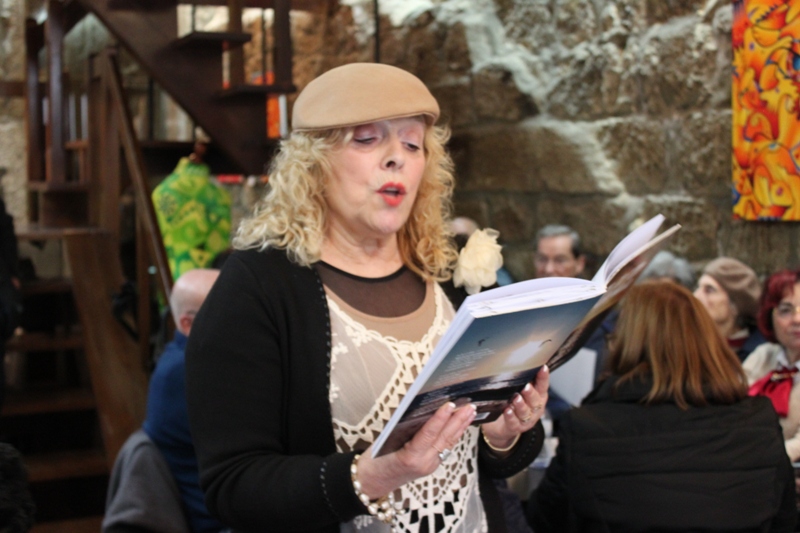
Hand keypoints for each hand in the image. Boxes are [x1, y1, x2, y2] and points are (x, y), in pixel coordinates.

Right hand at [355, 401, 476, 498]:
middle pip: (444, 439)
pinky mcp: (432, 465)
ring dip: (460, 427)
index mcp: (409, 457)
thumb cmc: (376, 459)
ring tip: (470, 412)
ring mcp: (430, 466)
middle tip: (469, 405)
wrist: (373, 482)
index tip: (450, 404)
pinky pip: (445, 448)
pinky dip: (454, 435)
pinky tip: (460, 425)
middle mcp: (424, 463)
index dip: (440, 419)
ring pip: (448, 444)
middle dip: (458, 421)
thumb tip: (421, 408)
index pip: (428, 434)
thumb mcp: (385, 441)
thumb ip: (403, 427)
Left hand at [481, 364, 548, 450]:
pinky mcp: (515, 428)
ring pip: (525, 412)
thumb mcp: (521, 391)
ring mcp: (526, 420)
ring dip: (520, 405)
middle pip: (535, 400)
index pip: (543, 386)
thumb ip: (523, 380)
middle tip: (526, 386)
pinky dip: (510, 416)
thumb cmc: (514, 404)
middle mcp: (535, 408)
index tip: (542, 367)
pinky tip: (506, 410)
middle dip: (530, 393)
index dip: (543, 377)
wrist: (505, 427)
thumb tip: (522, 360)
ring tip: (515, 398)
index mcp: (538, 397)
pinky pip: (514, 422)